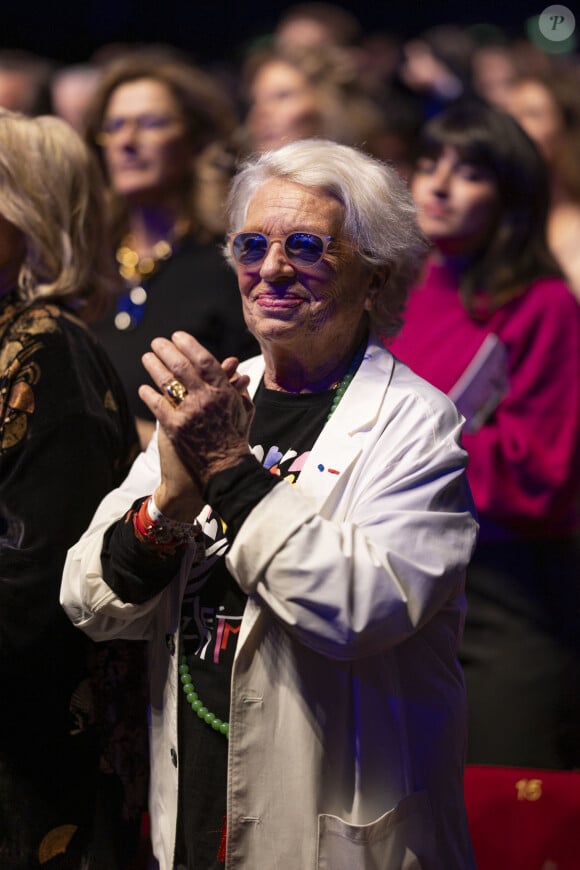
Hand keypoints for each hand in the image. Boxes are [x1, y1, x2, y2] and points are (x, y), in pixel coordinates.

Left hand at [139, 332, 253, 495]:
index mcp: (223, 392)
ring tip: (147, 358)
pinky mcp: (175, 427)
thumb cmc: (235, 439)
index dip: (189, 344)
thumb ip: (237, 389)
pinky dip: (148, 394)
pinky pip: (157, 405)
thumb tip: (234, 369)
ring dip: (154, 367)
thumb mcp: (243, 411)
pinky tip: (143, 388)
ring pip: (166, 382)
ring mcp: (189, 412)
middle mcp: (206, 398)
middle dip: (166, 350)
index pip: (204, 359)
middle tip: (157, 342)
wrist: (225, 470)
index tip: (178, 336)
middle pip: (181, 365)